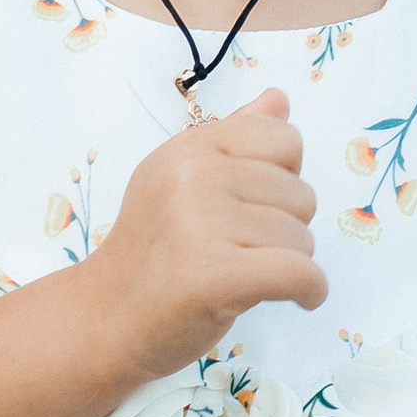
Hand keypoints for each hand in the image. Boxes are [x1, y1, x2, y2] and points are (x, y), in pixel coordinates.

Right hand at [83, 87, 325, 385]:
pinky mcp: (216, 274)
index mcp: (189, 147)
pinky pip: (300, 274)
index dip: (283, 178)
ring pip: (303, 238)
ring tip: (244, 276)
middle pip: (300, 193)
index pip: (284, 139)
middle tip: (240, 252)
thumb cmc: (153, 253)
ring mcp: (201, 223)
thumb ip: (235, 138)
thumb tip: (280, 98)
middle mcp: (193, 175)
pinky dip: (310, 291)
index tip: (253, 208)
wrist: (106, 319)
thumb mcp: (183, 181)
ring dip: (289, 265)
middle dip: (286, 229)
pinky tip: (298, 299)